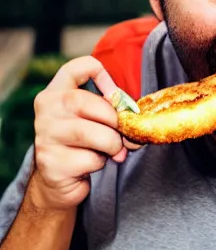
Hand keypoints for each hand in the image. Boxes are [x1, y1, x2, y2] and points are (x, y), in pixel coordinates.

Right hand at [31, 56, 127, 210]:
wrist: (60, 181)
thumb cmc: (85, 144)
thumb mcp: (97, 120)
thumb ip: (113, 112)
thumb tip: (135, 121)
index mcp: (56, 93)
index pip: (75, 68)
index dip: (101, 74)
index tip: (114, 95)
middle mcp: (46, 110)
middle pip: (85, 101)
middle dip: (113, 120)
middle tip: (122, 133)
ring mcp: (45, 136)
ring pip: (90, 133)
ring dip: (112, 144)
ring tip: (113, 151)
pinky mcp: (51, 163)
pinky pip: (89, 159)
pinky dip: (101, 163)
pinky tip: (92, 164)